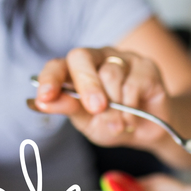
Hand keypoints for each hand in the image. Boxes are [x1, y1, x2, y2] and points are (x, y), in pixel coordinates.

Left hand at [32, 47, 171, 149]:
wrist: (147, 133)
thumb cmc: (112, 123)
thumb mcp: (86, 121)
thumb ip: (69, 108)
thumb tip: (43, 102)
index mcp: (77, 70)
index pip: (58, 65)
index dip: (49, 78)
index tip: (45, 96)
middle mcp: (98, 58)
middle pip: (82, 57)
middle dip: (86, 85)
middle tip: (95, 109)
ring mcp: (123, 58)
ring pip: (110, 74)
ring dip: (113, 107)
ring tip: (117, 126)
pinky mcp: (146, 67)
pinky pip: (133, 84)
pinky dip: (130, 108)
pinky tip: (131, 120)